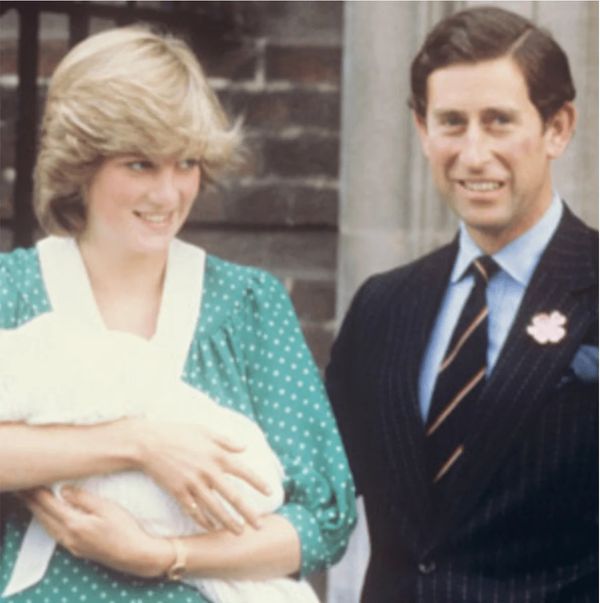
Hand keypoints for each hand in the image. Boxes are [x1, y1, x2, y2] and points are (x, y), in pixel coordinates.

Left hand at [21, 487, 173, 577]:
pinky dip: (47, 522)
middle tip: (25, 489)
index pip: (49, 505)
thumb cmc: (124, 528)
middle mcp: (69, 536)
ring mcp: (72, 545)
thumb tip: (63, 490)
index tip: (31, 481)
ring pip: (47, 527)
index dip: (38, 493)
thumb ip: (83, 498)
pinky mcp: (78, 549)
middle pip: (44, 517)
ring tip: (32, 501)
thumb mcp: (106, 507)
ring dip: (38, 513)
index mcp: (74, 524)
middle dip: (33, 502)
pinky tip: (50, 519)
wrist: (135, 554)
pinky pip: (55, 534)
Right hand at [134, 420, 271, 533]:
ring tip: (239, 532)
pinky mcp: (178, 492)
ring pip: (215, 508)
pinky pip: (194, 511)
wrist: (149, 443)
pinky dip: (203, 521)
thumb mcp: (205, 431)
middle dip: (248, 512)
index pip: (244, 472)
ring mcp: (193, 484)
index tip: (270, 492)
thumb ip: (226, 440)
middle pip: (233, 496)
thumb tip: (245, 447)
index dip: (258, 483)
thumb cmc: (178, 433)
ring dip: (228, 522)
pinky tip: (211, 528)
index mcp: (218, 455)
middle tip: (259, 525)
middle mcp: (208, 471)